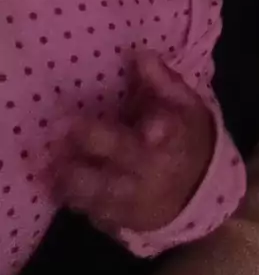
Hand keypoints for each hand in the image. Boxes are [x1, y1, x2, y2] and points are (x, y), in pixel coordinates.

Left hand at [50, 52, 214, 232]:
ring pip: (97, 190)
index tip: (151, 128)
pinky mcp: (121, 220)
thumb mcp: (187, 106)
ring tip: (44, 158)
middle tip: (56, 125)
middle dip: (90, 141)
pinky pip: (90, 212)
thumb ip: (163, 82)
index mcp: (175, 138)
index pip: (170, 131)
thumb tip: (142, 54)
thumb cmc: (187, 137)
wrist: (197, 193)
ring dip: (68, 174)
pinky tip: (53, 180)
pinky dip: (70, 197)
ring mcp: (136, 200)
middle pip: (122, 157)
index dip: (162, 129)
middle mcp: (155, 170)